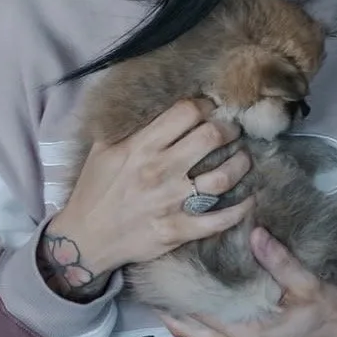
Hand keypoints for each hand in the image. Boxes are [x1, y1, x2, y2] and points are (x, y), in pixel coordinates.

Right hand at [46, 99, 255, 283]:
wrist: (86, 237)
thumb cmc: (95, 190)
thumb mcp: (104, 148)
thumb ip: (130, 124)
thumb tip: (151, 98)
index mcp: (141, 146)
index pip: (186, 112)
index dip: (205, 105)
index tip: (210, 109)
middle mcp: (160, 170)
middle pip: (212, 137)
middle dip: (229, 128)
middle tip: (232, 130)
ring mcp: (171, 202)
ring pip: (224, 176)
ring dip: (241, 163)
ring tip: (242, 157)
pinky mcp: (178, 230)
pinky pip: (221, 219)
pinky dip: (241, 209)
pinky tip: (250, 199)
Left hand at [162, 226, 336, 336]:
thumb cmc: (330, 313)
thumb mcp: (308, 284)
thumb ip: (279, 261)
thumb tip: (255, 233)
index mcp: (249, 333)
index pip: (200, 309)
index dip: (177, 289)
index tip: (160, 266)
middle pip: (188, 326)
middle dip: (167, 303)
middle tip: (148, 275)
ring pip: (195, 335)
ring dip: (178, 313)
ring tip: (159, 286)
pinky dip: (193, 322)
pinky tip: (185, 301)